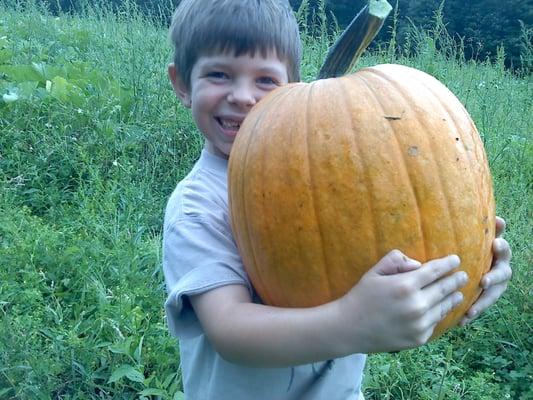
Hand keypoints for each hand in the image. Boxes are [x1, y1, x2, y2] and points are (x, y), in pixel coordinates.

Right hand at [338, 250, 467, 352]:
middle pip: (445, 288)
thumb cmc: (362, 296)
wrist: (350, 328)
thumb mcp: (374, 272)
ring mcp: (420, 324)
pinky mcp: (419, 338)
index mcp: (405, 285)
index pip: (435, 271)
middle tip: (464, 275)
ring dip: (453, 298)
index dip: (448, 264)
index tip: (456, 259)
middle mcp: (417, 305)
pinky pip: (435, 322)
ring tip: (458, 293)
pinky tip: (440, 309)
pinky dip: (439, 314)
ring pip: (444, 307)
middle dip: (456, 280)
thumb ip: (396, 261)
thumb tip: (418, 264)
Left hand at [460, 216, 511, 325]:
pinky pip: (481, 306)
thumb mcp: (466, 235)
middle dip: (495, 277)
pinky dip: (473, 312)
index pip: (503, 247)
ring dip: (483, 302)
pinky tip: (462, 320)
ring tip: (471, 310)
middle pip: (503, 273)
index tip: (495, 244)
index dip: (502, 246)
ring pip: (494, 294)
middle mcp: (499, 266)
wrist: (458, 266)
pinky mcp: (485, 296)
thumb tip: (498, 218)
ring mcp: (494, 283)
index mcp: (495, 251)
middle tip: (484, 281)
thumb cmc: (463, 244)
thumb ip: (481, 229)